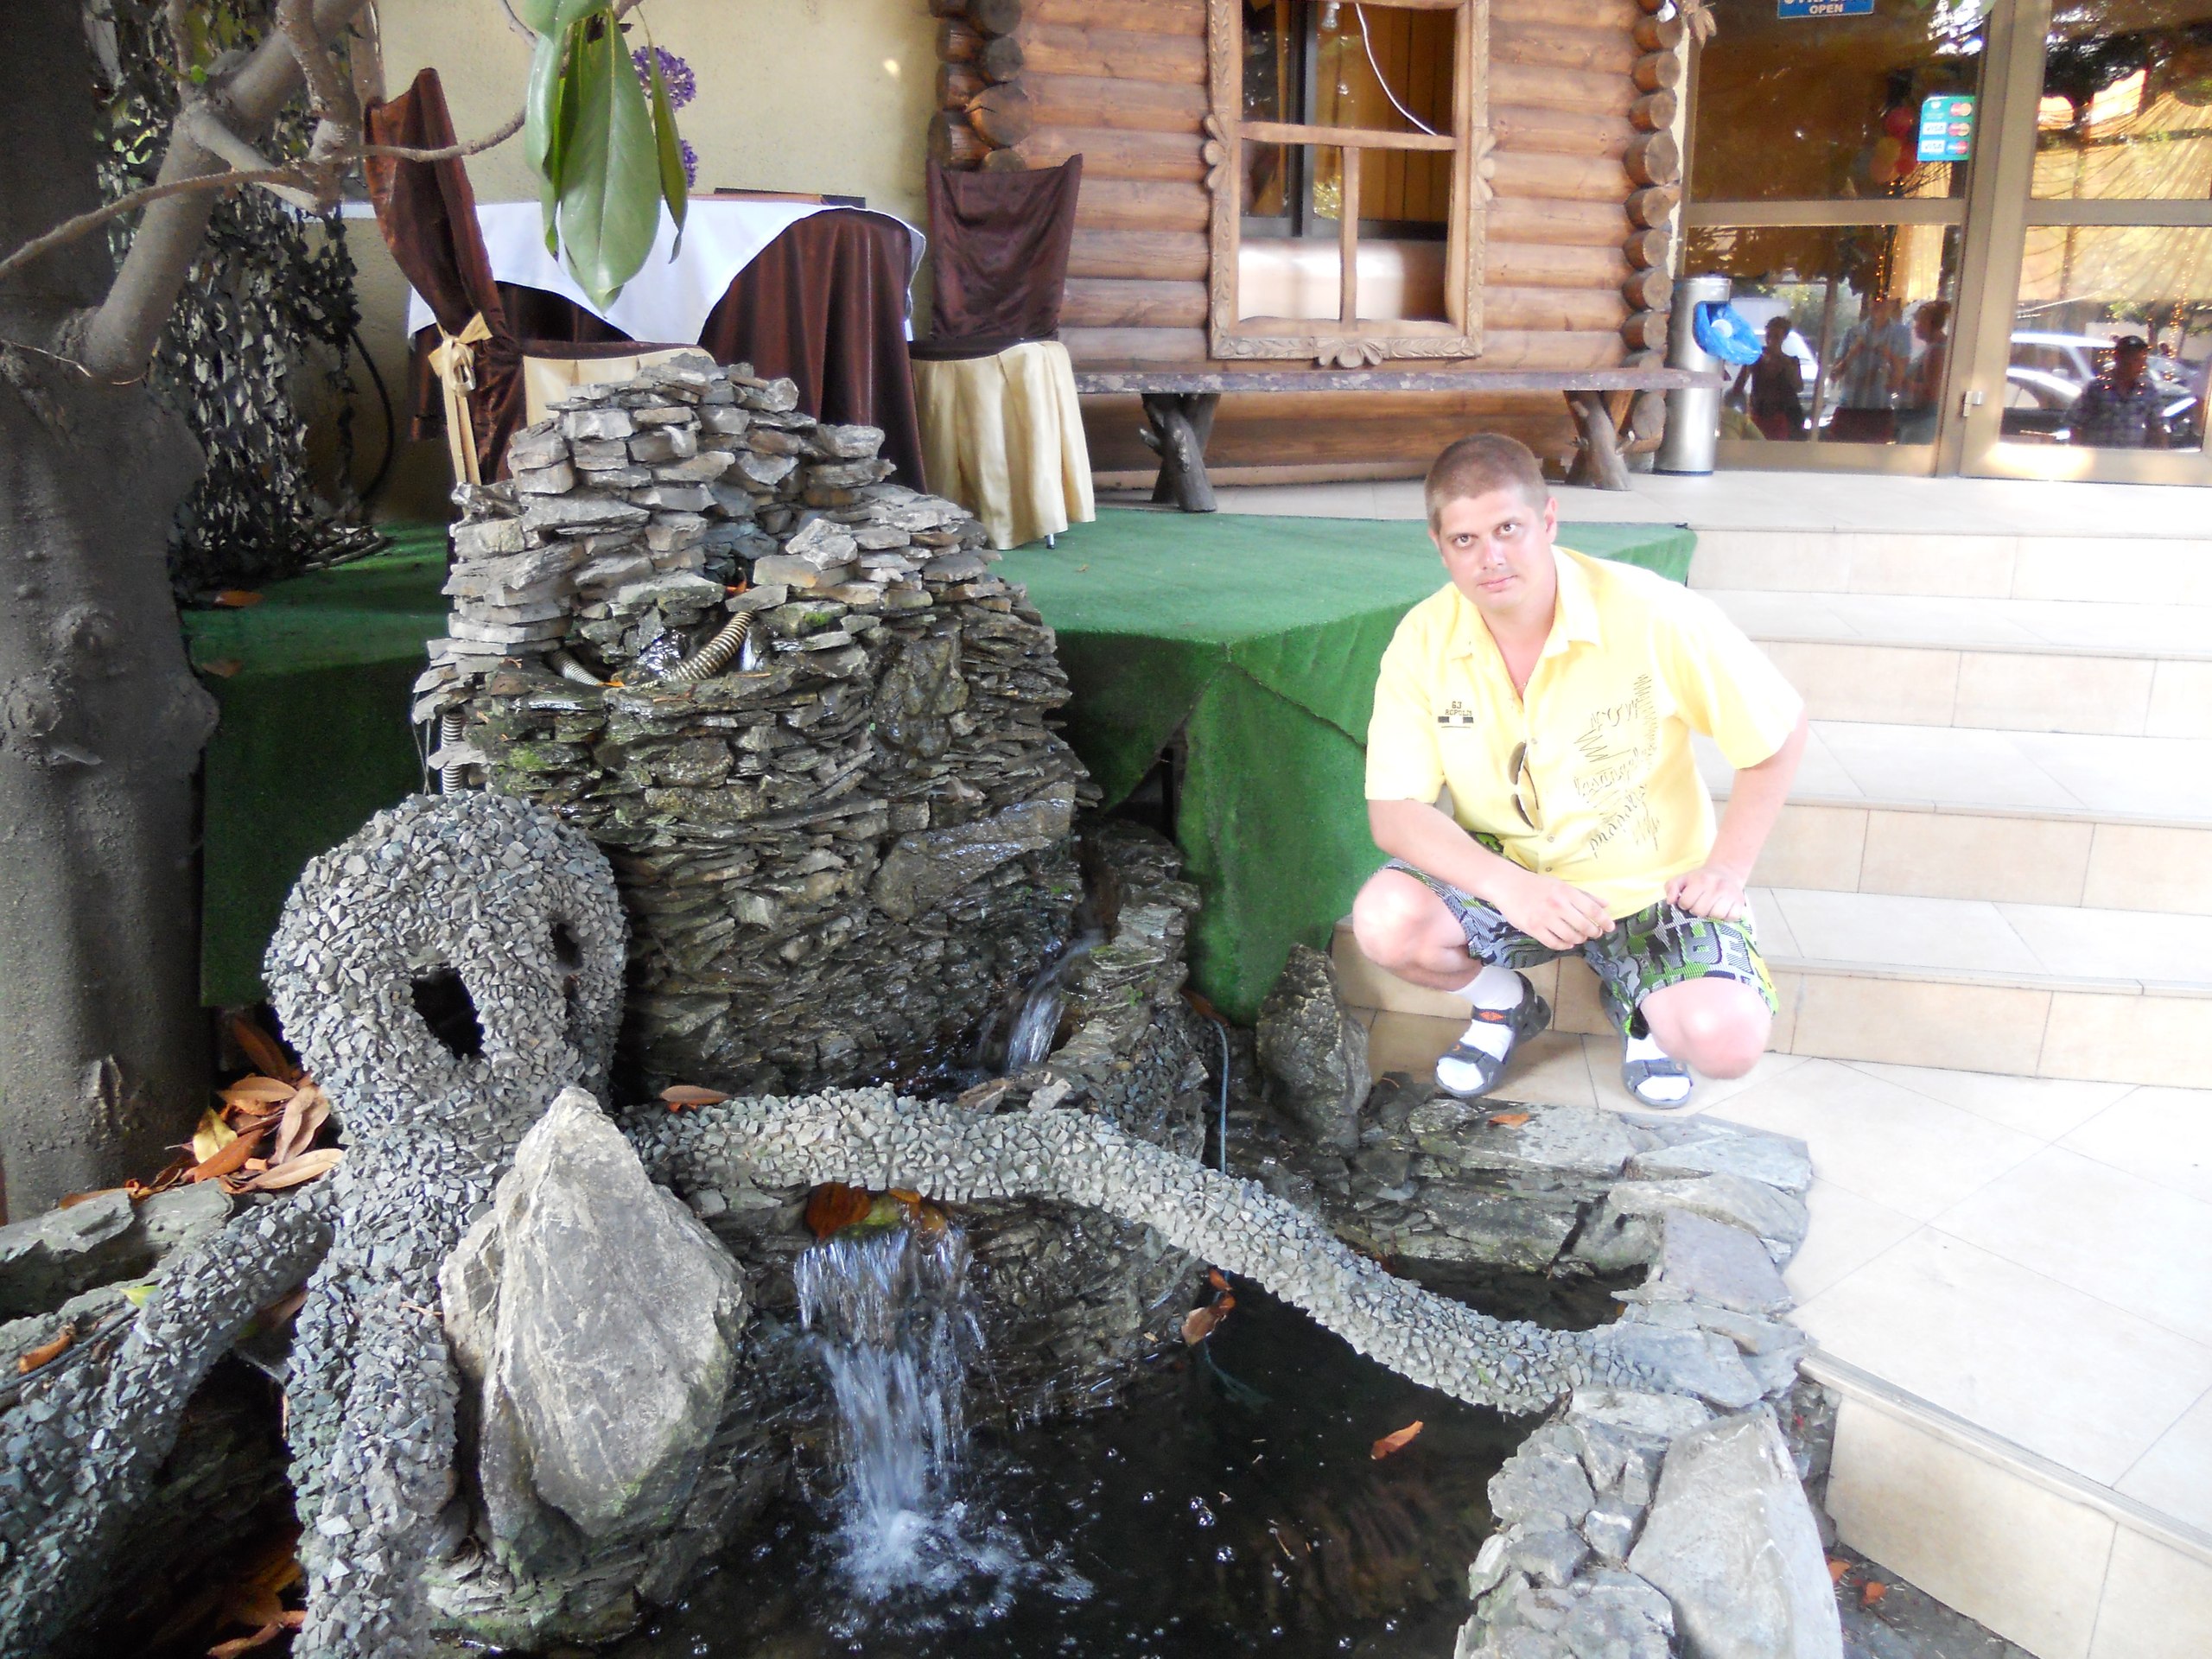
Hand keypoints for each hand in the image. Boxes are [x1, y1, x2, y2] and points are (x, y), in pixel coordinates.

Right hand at [1494, 868, 1612, 950]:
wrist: (1508, 885)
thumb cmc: (1537, 885)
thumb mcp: (1562, 885)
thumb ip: (1584, 896)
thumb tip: (1606, 905)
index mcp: (1566, 892)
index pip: (1592, 910)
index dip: (1604, 921)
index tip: (1610, 927)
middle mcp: (1557, 905)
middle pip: (1584, 926)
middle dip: (1593, 933)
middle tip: (1594, 934)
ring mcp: (1544, 918)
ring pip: (1570, 937)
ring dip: (1578, 940)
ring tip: (1579, 937)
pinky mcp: (1533, 929)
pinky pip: (1554, 943)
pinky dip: (1564, 946)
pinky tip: (1566, 943)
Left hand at [1666, 864, 1747, 920]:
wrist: (1726, 872)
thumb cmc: (1701, 879)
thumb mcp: (1683, 879)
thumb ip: (1671, 887)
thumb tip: (1670, 901)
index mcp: (1700, 880)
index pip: (1686, 903)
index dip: (1685, 904)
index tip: (1688, 901)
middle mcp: (1716, 887)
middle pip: (1700, 911)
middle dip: (1697, 910)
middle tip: (1700, 905)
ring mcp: (1730, 895)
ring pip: (1716, 915)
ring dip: (1711, 915)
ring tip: (1710, 908)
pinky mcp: (1740, 902)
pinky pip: (1731, 917)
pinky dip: (1726, 917)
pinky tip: (1722, 910)